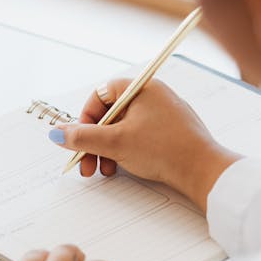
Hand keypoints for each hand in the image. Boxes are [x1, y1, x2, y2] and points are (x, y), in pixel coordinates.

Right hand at [52, 78, 237, 210]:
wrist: (203, 170)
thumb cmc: (166, 149)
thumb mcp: (114, 143)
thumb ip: (82, 137)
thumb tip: (58, 133)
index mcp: (142, 89)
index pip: (101, 95)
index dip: (85, 117)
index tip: (80, 137)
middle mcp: (153, 97)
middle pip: (109, 115)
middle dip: (94, 141)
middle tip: (86, 161)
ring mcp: (162, 115)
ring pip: (121, 128)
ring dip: (106, 150)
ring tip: (104, 170)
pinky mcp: (168, 132)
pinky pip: (136, 137)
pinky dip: (123, 152)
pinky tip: (121, 168)